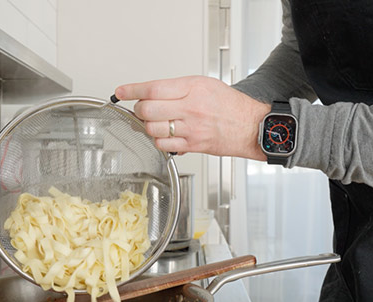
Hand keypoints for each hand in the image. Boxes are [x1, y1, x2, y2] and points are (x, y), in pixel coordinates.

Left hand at [114, 75, 269, 159]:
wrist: (251, 125)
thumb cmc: (229, 105)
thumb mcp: (203, 84)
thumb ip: (176, 88)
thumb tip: (150, 93)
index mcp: (192, 88)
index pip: (153, 88)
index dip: (132, 90)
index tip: (121, 91)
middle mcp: (191, 108)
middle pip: (147, 110)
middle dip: (139, 110)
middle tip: (142, 109)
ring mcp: (191, 129)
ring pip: (152, 129)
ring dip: (147, 126)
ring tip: (155, 122)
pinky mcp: (192, 146)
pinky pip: (163, 146)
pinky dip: (158, 141)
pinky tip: (164, 135)